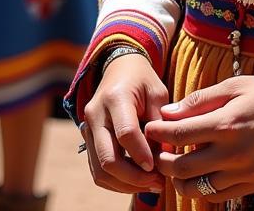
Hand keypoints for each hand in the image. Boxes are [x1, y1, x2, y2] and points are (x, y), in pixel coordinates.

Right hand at [80, 54, 168, 194]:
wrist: (118, 68)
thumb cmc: (142, 80)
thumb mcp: (157, 93)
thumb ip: (160, 123)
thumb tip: (165, 157)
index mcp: (116, 97)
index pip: (126, 133)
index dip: (142, 154)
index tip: (157, 167)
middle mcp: (96, 114)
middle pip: (108, 158)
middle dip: (133, 178)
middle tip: (157, 183)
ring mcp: (87, 128)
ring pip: (99, 170)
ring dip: (125, 184)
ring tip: (150, 185)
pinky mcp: (87, 139)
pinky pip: (96, 170)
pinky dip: (116, 181)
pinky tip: (136, 181)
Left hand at [146, 74, 253, 201]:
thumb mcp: (238, 85)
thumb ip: (201, 100)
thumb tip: (170, 112)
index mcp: (226, 123)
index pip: (178, 135)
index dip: (158, 133)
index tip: (151, 128)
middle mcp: (233, 153)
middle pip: (181, 168)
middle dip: (162, 161)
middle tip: (159, 151)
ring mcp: (245, 173)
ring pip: (198, 188)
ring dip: (180, 179)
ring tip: (178, 166)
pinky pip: (220, 195)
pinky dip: (204, 188)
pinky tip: (203, 173)